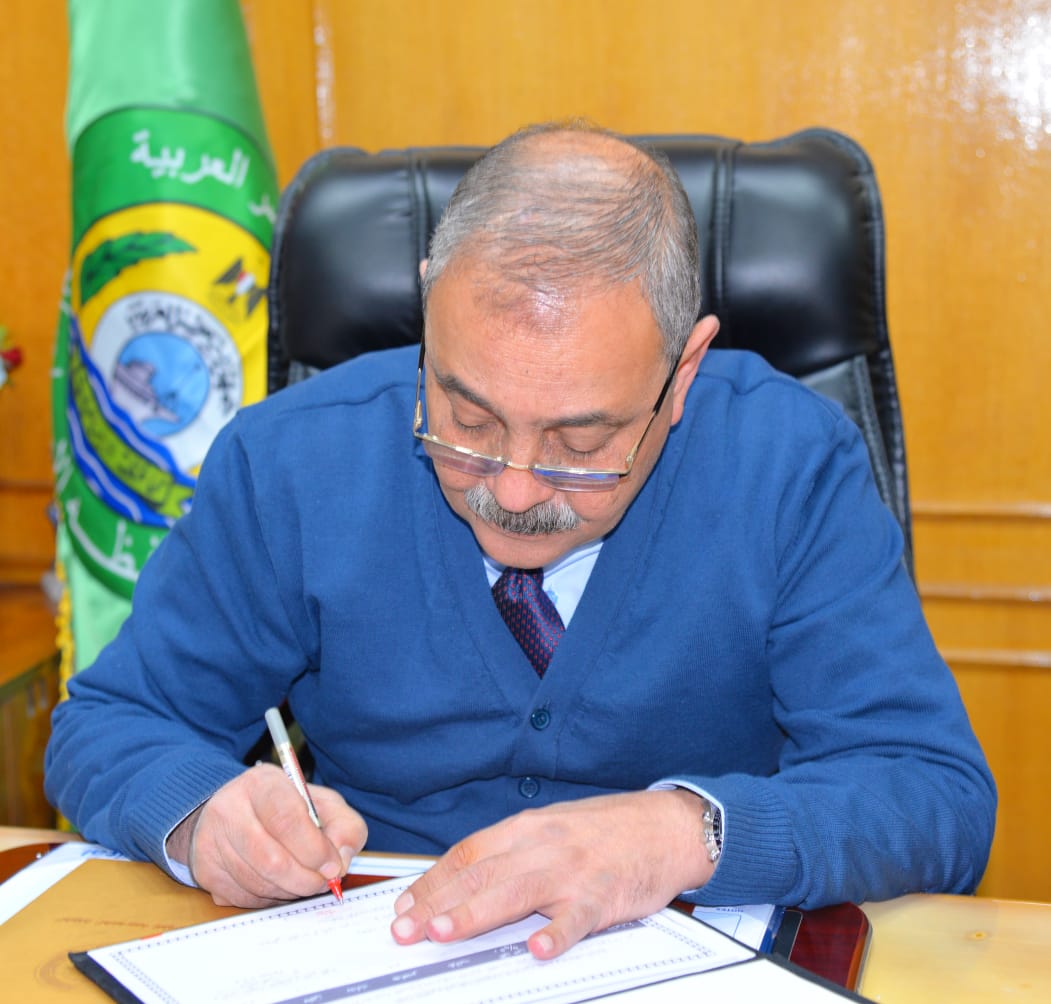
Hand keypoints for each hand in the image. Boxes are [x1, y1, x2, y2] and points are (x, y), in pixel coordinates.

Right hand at [167, 764, 367, 907]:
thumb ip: (344, 826)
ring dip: (289, 891)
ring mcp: (211, 840)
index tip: (333, 866)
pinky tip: (278, 884)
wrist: (234, 813)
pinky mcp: (204, 869)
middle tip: (323, 882)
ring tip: (303, 881)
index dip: (314, 849)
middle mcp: (229, 808)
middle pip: (271, 859)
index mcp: (262, 783)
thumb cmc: (287, 809)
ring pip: (257, 883)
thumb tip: (342, 860)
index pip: (287, 819)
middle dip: (305, 879)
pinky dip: (269, 898)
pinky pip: (243, 898)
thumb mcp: (323, 804)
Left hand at [390, 788, 712, 958]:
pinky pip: (578, 917)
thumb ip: (513, 852)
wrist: (666, 825)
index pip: (468, 853)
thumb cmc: (606, 830)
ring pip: (517, 891)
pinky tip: (538, 949)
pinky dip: (558, 933)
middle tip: (406, 929)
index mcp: (527, 828)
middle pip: (482, 874)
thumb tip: (466, 880)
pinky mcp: (604, 894)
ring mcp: (573, 870)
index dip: (432, 880)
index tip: (404, 905)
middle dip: (438, 902)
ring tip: (446, 932)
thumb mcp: (552, 828)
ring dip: (478, 912)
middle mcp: (543, 845)